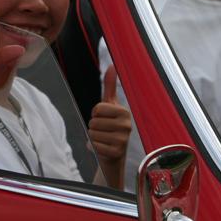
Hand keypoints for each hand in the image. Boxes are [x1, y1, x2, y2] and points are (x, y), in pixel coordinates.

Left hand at [88, 65, 131, 187]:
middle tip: (104, 132)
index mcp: (124, 112)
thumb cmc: (110, 127)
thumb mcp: (110, 106)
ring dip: (94, 137)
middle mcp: (126, 125)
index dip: (95, 114)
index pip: (97, 108)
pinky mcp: (116, 153)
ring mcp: (123, 140)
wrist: (114, 155)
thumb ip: (110, 86)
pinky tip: (103, 149)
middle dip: (94, 127)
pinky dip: (95, 147)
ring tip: (103, 140)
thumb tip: (111, 66)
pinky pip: (94, 145)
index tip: (104, 119)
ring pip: (93, 133)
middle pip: (94, 121)